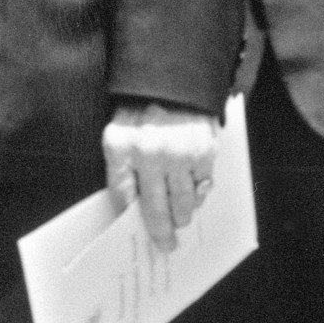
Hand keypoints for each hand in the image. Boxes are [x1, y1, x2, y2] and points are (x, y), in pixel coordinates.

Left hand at [103, 102, 220, 252]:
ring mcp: (178, 155)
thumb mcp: (120, 130)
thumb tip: (131, 209)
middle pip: (153, 209)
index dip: (127, 218)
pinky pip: (202, 188)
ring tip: (180, 220)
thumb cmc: (142, 108)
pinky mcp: (204, 154)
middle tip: (165, 246)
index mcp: (119, 146)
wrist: (173, 76)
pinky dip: (199, 193)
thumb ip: (123, 167)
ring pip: (182, 205)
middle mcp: (148, 153)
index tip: (133, 232)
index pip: (120, 196)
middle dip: (160, 232)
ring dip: (182, 217)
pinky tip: (194, 190)